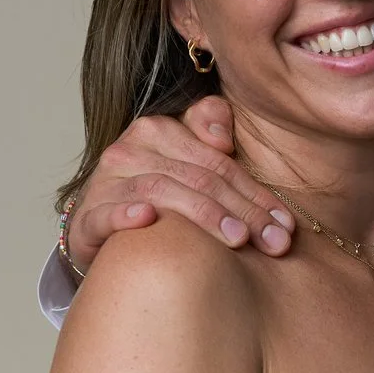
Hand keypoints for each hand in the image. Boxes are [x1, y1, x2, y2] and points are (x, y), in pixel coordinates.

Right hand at [65, 98, 291, 271]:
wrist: (99, 231)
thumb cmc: (154, 198)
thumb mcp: (187, 164)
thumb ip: (210, 132)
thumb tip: (225, 138)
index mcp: (159, 131)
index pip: (218, 161)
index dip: (256, 191)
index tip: (285, 222)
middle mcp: (131, 150)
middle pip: (199, 178)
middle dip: (244, 211)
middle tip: (276, 241)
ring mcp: (107, 183)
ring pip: (163, 191)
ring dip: (205, 215)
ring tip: (239, 239)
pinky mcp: (88, 217)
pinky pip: (107, 213)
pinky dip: (126, 215)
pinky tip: (149, 220)